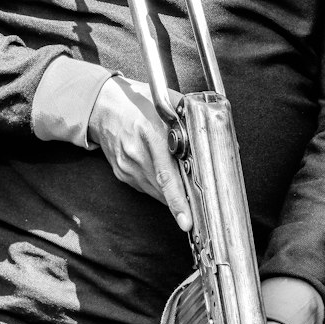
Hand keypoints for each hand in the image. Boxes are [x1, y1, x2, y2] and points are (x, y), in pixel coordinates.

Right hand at [88, 76, 191, 231]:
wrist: (105, 107)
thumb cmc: (138, 103)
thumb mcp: (168, 104)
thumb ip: (191, 121)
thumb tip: (219, 139)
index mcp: (151, 133)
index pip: (166, 174)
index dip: (177, 200)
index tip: (186, 219)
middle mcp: (136, 153)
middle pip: (162, 188)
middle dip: (181, 203)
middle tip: (196, 214)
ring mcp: (127, 166)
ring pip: (155, 192)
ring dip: (172, 196)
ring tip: (185, 196)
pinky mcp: (122, 173)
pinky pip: (146, 187)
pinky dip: (159, 188)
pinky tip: (166, 180)